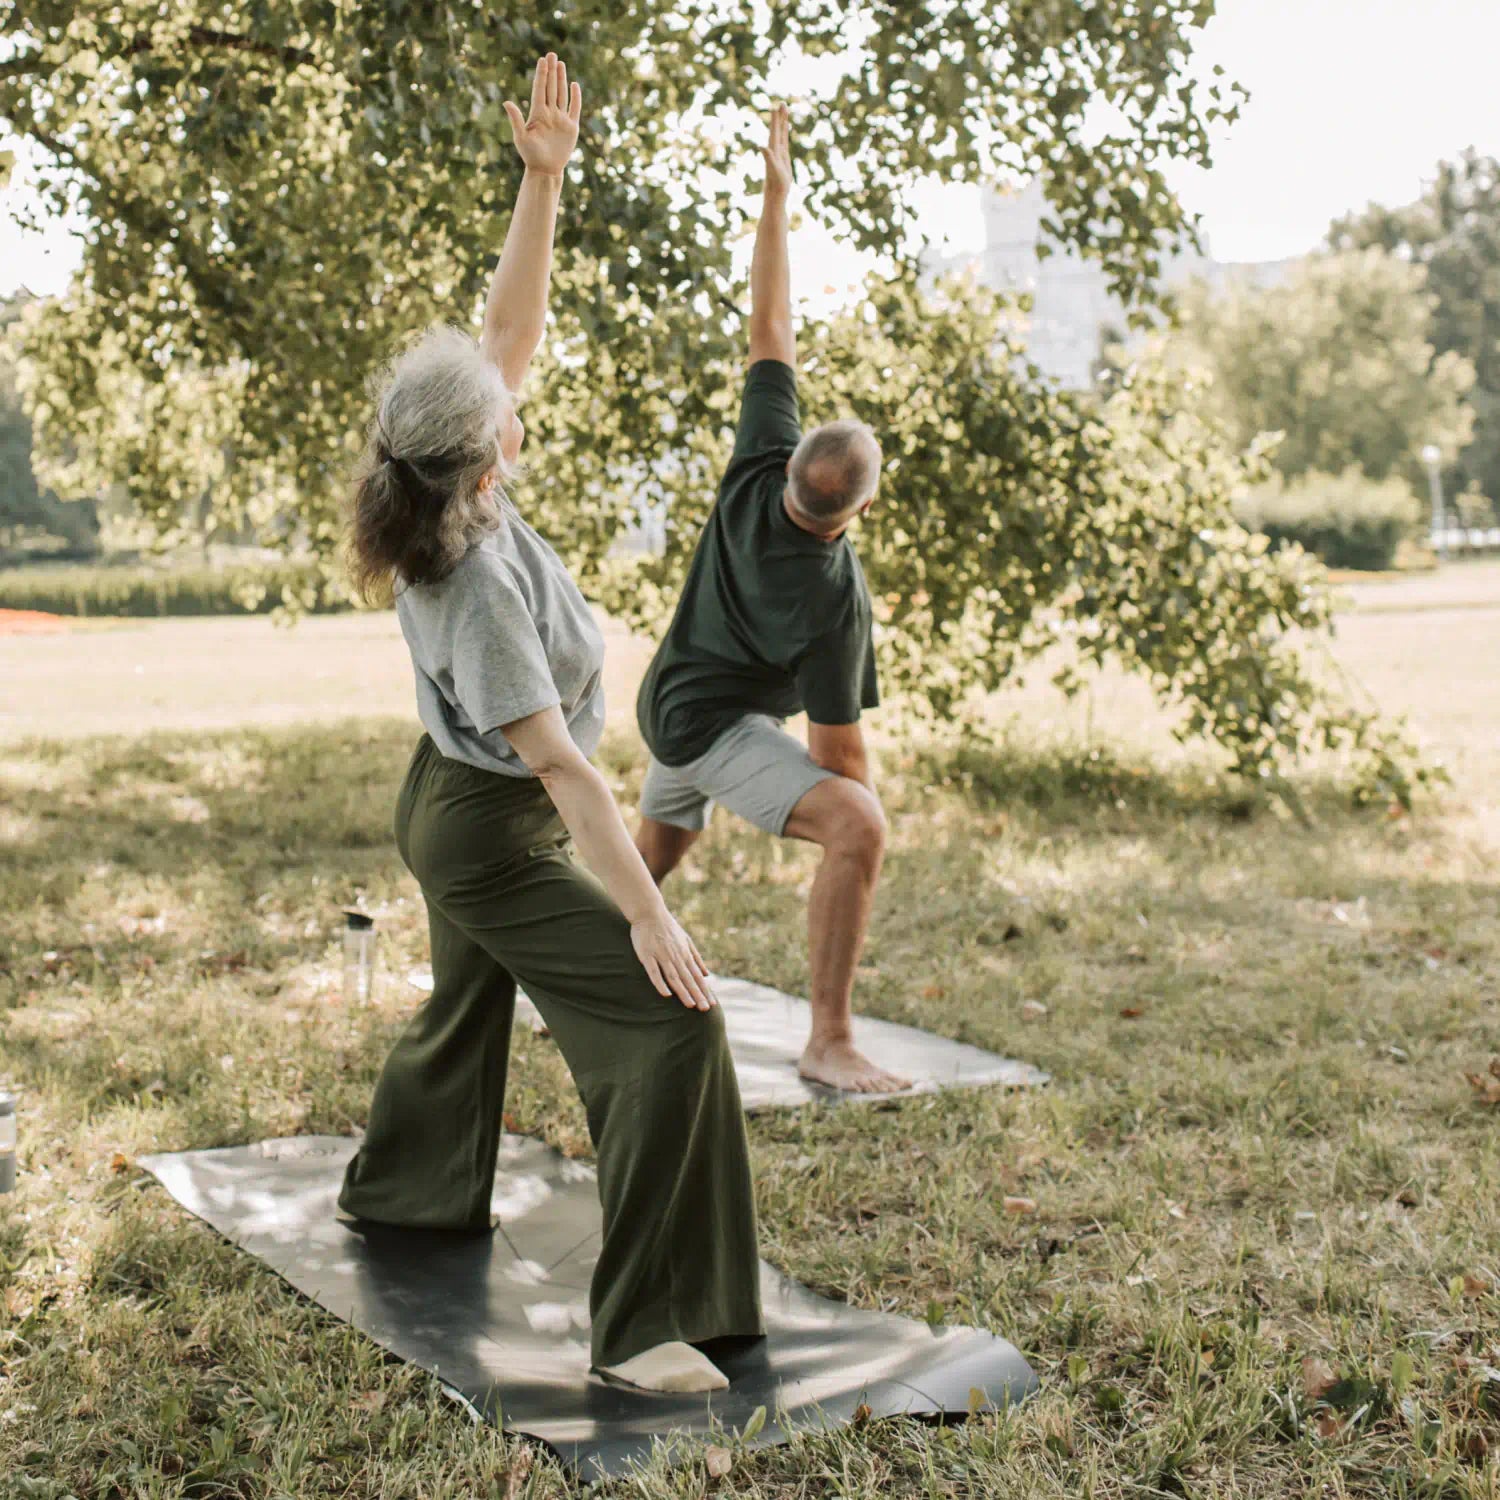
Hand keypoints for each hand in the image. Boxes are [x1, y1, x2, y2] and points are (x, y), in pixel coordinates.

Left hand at [503, 53, 581, 177]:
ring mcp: (561, 119)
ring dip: (561, 79)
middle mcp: (549, 113)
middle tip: (551, 54)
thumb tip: (505, 102)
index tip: (542, 60)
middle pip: (550, 87)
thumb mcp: (521, 137)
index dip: (541, 75)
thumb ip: (515, 119)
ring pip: (561, 94)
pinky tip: (574, 84)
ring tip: (560, 63)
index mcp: (537, 113)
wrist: (545, 170)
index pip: (539, 89)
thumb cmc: (530, 155)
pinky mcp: (571, 127)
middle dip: (551, 71)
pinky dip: (575, 97)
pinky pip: (574, 108)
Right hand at [630, 908, 716, 1011]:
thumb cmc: (667, 926)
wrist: (649, 911)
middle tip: (705, 1009)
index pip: (697, 976)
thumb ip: (696, 957)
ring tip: (691, 1005)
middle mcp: (676, 956)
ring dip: (683, 992)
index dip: (705, 990)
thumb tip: (707, 974)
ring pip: (674, 977)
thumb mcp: (686, 940)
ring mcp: (661, 956)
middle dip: (698, 994)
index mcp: (685, 953)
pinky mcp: (647, 955)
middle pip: (688, 979)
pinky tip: (666, 995)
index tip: (712, 1003)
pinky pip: (654, 972)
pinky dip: (661, 983)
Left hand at [762, 101, 791, 200]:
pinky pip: (784, 141)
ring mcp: (778, 152)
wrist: (776, 193)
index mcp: (773, 150)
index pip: (774, 131)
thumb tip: (761, 146)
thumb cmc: (775, 182)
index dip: (775, 120)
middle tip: (782, 103)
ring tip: (784, 110)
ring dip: (782, 122)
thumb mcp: (773, 169)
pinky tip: (785, 128)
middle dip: (780, 117)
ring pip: (781, 134)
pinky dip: (784, 133)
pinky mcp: (782, 157)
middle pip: (778, 130)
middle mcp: (775, 149)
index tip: (776, 107)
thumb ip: (767, 157)